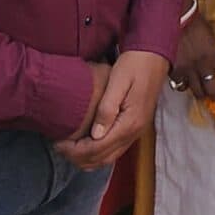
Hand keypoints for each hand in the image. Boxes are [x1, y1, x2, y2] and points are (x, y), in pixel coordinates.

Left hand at [60, 50, 168, 168]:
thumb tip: (95, 134)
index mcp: (130, 122)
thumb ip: (107, 108)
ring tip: (69, 150)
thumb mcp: (118, 81)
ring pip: (110, 157)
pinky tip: (86, 147)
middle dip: (79, 158)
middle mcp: (135, 131)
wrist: (154, 56)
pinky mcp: (135, 127)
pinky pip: (115, 149)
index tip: (60, 144)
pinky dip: (99, 154)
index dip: (77, 150)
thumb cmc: (135, 64)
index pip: (99, 148)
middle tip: (60, 148)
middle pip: (104, 157)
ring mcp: (136, 131)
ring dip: (88, 159)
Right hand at [171, 16, 214, 102]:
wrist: (175, 18)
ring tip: (201, 94)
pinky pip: (180, 84)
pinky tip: (183, 83)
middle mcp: (204, 66)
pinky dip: (182, 85)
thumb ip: (213, 50)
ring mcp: (189, 70)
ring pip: (197, 91)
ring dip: (200, 93)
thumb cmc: (194, 22)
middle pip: (213, 89)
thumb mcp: (210, 36)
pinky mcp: (175, 70)